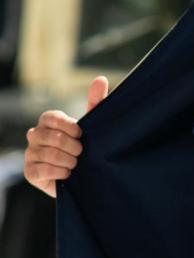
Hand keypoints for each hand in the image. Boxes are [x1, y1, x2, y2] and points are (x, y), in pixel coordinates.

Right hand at [23, 76, 108, 197]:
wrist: (85, 178)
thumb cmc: (87, 148)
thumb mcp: (94, 126)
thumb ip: (96, 102)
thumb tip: (100, 79)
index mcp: (48, 122)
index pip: (50, 117)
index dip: (67, 126)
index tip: (81, 135)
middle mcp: (36, 135)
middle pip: (49, 136)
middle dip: (71, 147)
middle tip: (81, 153)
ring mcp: (31, 153)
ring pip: (47, 153)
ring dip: (67, 161)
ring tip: (76, 164)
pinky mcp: (30, 172)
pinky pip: (41, 170)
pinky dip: (59, 172)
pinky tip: (67, 174)